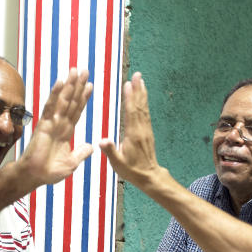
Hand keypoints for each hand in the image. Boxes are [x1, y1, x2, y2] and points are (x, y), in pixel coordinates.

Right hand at [17, 68, 94, 185]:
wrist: (35, 176)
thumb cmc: (50, 171)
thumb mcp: (71, 163)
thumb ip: (81, 153)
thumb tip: (91, 146)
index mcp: (66, 131)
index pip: (77, 111)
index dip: (83, 98)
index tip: (90, 85)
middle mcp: (59, 124)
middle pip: (71, 101)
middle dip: (78, 86)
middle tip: (84, 70)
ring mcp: (51, 122)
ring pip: (63, 100)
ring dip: (69, 85)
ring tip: (76, 71)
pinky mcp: (44, 124)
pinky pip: (51, 106)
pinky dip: (56, 94)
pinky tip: (60, 82)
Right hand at [98, 72, 164, 188]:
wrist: (149, 176)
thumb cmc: (132, 170)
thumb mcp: (118, 163)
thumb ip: (110, 151)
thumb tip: (101, 141)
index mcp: (133, 135)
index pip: (131, 112)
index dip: (129, 98)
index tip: (128, 85)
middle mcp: (141, 129)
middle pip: (139, 106)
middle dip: (138, 89)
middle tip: (138, 75)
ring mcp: (146, 130)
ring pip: (144, 108)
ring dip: (142, 93)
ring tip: (141, 80)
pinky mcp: (147, 132)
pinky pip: (146, 114)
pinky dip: (144, 102)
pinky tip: (142, 96)